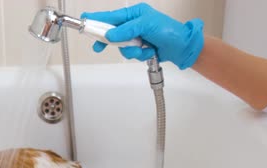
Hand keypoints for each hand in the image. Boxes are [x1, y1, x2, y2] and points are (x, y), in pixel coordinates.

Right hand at [81, 3, 204, 68]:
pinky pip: (129, 54)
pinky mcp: (139, 48)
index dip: (97, 19)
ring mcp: (135, 37)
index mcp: (134, 13)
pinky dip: (138, 56)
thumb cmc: (169, 31)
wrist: (183, 48)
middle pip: (112, 33)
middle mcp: (133, 24)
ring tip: (143, 49)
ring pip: (120, 47)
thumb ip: (127, 29)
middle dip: (110, 41)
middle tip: (99, 46)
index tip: (84, 20)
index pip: (111, 16)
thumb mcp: (147, 25)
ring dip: (131, 51)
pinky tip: (148, 52)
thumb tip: (110, 34)